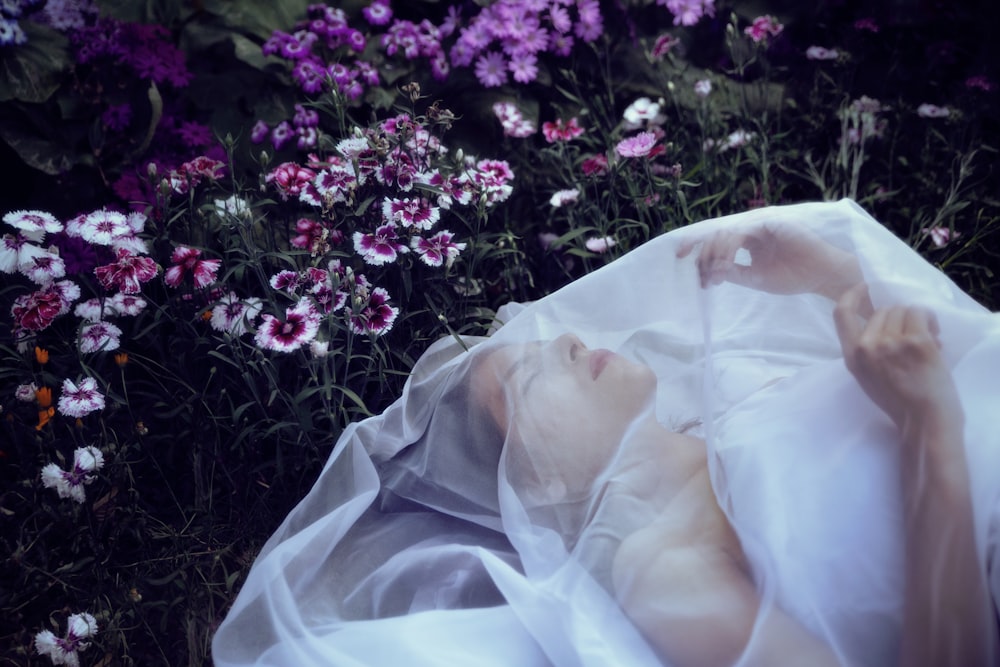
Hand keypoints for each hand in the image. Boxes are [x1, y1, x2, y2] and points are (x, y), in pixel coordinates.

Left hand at [676, 222, 862, 299]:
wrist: (822, 275)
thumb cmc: (793, 276)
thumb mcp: (754, 278)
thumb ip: (732, 272)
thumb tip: (708, 271)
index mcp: (747, 238)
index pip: (716, 237)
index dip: (696, 244)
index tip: (679, 257)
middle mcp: (751, 227)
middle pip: (716, 231)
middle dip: (699, 249)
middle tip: (691, 267)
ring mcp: (761, 222)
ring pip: (725, 231)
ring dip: (714, 254)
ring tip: (713, 275)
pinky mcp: (771, 221)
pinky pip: (741, 232)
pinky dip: (729, 249)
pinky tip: (725, 265)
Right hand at [833, 283, 961, 432]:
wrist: (924, 422)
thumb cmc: (900, 404)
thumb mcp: (868, 377)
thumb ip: (868, 351)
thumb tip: (888, 324)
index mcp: (853, 356)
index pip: (842, 314)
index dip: (852, 295)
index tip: (864, 287)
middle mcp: (868, 346)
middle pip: (884, 310)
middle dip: (900, 318)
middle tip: (913, 337)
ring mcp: (892, 343)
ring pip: (904, 309)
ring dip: (918, 320)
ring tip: (927, 340)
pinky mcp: (917, 342)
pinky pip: (922, 314)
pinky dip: (930, 321)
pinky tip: (935, 338)